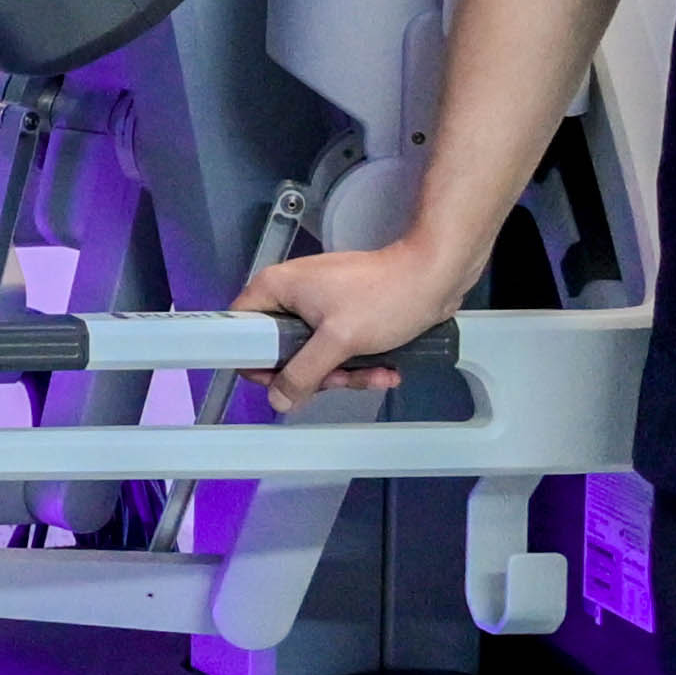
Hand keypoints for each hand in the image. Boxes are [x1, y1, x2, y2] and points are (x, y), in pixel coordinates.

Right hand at [239, 237, 469, 399]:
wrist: (435, 274)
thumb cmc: (383, 299)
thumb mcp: (338, 341)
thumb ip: (303, 373)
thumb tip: (277, 401)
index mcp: (275, 288)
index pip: (240, 330)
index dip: (258, 362)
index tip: (288, 381)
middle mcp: (289, 294)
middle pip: (281, 349)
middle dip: (315, 373)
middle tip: (342, 379)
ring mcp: (318, 303)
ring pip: (313, 353)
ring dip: (345, 373)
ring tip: (377, 374)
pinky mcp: (343, 312)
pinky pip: (336, 346)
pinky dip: (359, 361)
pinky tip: (387, 370)